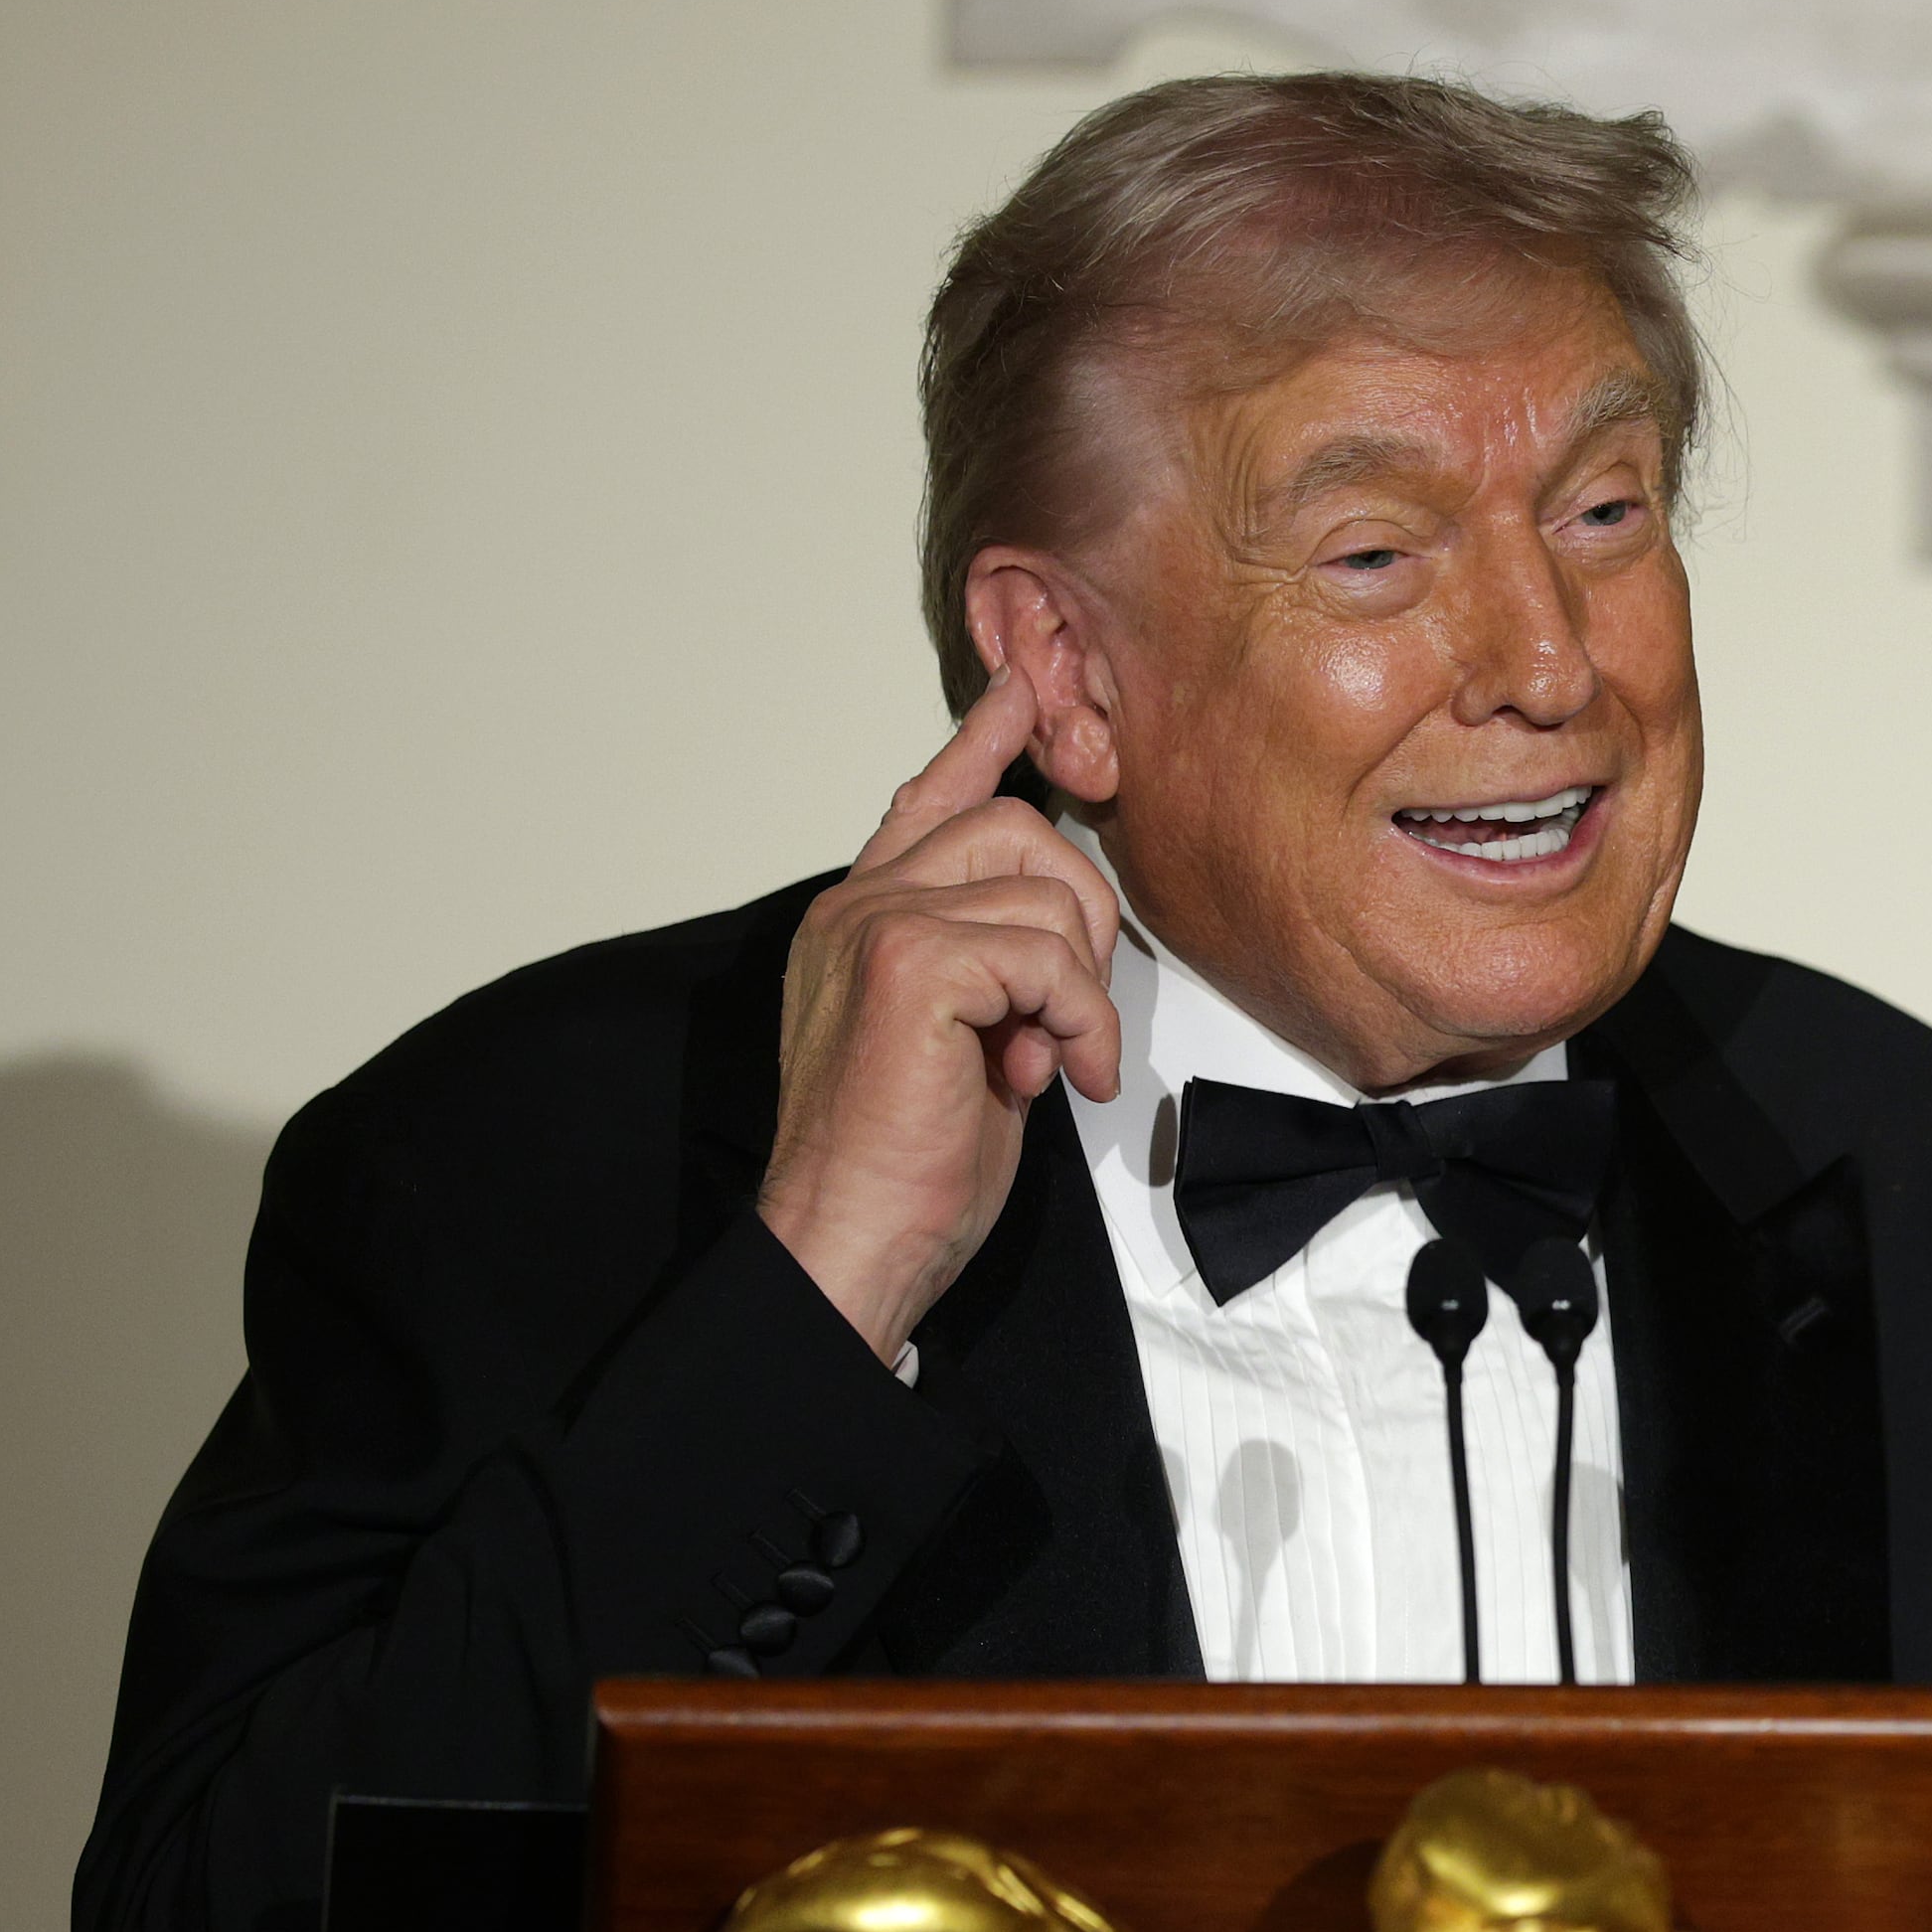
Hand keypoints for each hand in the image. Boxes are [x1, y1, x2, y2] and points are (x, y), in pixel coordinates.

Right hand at [758, 669, 1126, 1361]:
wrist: (850, 1236)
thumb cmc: (901, 1165)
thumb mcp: (959, 1046)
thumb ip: (987, 975)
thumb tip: (1052, 948)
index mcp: (860, 917)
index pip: (927, 801)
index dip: (981, 744)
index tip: (1021, 695)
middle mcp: (859, 903)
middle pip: (1019, 831)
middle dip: (1081, 919)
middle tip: (1069, 1019)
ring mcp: (878, 925)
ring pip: (1045, 892)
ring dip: (1081, 991)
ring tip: (1050, 1063)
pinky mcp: (911, 966)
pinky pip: (1047, 956)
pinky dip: (1077, 1019)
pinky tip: (1056, 1077)